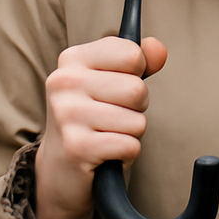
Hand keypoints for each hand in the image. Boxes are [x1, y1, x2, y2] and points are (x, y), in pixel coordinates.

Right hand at [33, 35, 167, 218]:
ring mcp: (68, 114)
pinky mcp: (77, 147)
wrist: (60, 169)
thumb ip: (139, 60)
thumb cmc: (92, 119)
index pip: (132, 53)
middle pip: (137, 89)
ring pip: (137, 121)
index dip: (137, 73)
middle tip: (112, 117)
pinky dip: (126, 153)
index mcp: (72, 58)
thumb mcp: (111, 81)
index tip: (117, 86)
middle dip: (136, 108)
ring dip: (131, 133)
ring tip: (107, 135)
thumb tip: (159, 49)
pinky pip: (130, 145)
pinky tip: (105, 153)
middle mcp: (65, 82)